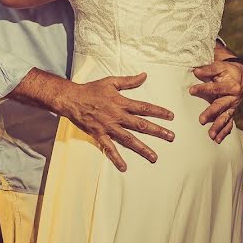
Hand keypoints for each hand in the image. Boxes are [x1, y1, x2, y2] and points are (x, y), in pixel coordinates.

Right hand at [54, 73, 174, 171]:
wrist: (71, 99)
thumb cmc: (91, 89)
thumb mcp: (110, 82)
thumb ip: (128, 81)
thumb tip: (144, 75)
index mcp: (121, 102)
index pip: (144, 107)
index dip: (158, 112)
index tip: (171, 117)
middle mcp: (117, 116)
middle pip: (141, 125)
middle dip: (157, 131)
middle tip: (171, 137)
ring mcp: (108, 127)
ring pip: (128, 139)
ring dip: (142, 148)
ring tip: (154, 157)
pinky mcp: (99, 134)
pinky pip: (109, 148)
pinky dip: (116, 158)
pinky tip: (124, 167)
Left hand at [189, 60, 242, 143]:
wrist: (241, 76)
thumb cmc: (227, 71)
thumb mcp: (220, 67)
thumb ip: (208, 70)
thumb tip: (196, 71)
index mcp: (231, 86)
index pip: (215, 88)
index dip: (203, 89)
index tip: (191, 90)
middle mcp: (234, 98)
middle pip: (221, 106)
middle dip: (211, 114)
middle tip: (201, 120)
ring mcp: (233, 107)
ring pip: (226, 118)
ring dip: (218, 127)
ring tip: (210, 136)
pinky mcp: (232, 112)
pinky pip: (229, 123)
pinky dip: (224, 132)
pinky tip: (217, 139)